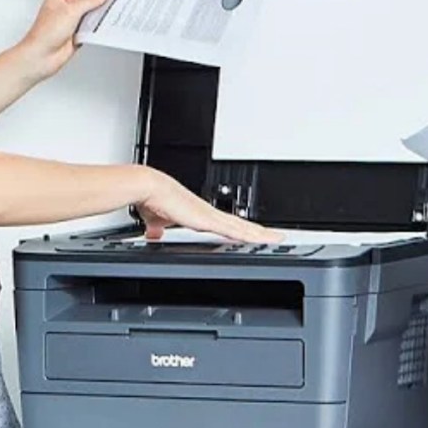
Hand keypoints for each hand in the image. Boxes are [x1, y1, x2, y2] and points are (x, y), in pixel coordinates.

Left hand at [18, 0, 109, 79]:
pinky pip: (93, 24)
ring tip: (111, 10)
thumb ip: (91, 0)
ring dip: (100, 12)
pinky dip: (99, 24)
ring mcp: (73, 17)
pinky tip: (106, 23)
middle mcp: (67, 3)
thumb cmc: (45, 33)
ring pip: (93, 10)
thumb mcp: (71, 11)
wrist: (42, 57)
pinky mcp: (79, 30)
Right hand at [137, 171, 282, 243]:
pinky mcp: (209, 220)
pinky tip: (260, 240)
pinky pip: (234, 230)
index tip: (253, 234)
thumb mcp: (157, 219)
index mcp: (200, 214)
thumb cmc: (153, 200)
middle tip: (277, 237)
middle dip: (258, 232)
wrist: (150, 187)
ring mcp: (211, 216)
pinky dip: (248, 236)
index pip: (227, 224)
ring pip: (242, 227)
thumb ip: (158, 227)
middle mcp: (210, 213)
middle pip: (241, 225)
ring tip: (276, 239)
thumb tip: (154, 233)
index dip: (242, 229)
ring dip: (260, 234)